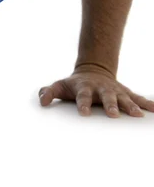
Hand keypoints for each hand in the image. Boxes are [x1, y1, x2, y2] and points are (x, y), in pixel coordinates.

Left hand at [38, 65, 153, 117]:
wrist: (92, 71)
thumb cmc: (73, 84)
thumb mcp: (59, 86)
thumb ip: (48, 92)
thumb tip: (42, 101)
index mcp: (84, 88)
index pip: (82, 97)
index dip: (83, 104)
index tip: (84, 114)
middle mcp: (101, 89)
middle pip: (106, 97)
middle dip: (110, 106)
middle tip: (113, 115)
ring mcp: (114, 90)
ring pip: (124, 98)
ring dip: (131, 106)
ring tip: (137, 115)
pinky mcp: (124, 92)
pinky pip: (138, 98)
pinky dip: (147, 103)